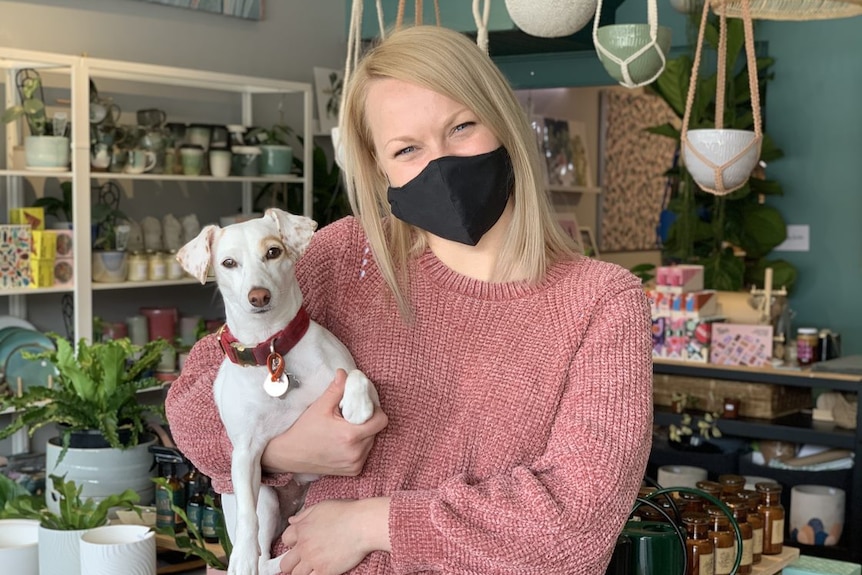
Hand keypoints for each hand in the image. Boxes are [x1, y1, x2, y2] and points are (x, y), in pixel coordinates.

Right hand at [261, 369, 387, 475]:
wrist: (289, 455)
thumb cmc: (304, 430)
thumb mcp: (320, 406)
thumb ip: (336, 388)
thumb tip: (346, 373)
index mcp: (351, 436)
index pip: (381, 420)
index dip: (375, 410)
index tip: (362, 406)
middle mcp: (357, 453)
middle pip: (376, 431)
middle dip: (367, 421)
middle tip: (350, 415)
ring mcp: (355, 464)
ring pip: (371, 442)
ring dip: (363, 434)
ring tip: (345, 428)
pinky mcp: (353, 471)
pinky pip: (364, 453)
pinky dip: (358, 446)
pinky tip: (343, 441)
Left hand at [280, 498, 390, 574]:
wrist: (362, 524)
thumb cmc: (346, 512)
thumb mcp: (321, 507)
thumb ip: (304, 515)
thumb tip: (292, 520)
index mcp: (302, 528)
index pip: (285, 540)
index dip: (291, 543)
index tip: (298, 544)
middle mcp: (303, 546)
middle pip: (285, 563)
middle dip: (291, 563)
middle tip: (300, 562)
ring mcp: (313, 560)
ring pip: (296, 574)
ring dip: (301, 572)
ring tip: (310, 569)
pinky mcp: (324, 571)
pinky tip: (321, 571)